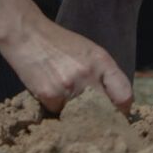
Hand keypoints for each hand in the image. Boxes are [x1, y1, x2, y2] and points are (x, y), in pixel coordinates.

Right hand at [0, 18, 133, 114]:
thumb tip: (114, 102)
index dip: (123, 110)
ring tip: (64, 95)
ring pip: (80, 116)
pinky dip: (55, 107)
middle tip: (95, 118)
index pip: (124, 95)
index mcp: (102, 62)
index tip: (117, 115)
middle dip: (102, 118)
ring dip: (75, 114)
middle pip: (105, 111)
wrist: (27, 35)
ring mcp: (69, 87)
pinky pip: (58, 113)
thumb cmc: (59, 43)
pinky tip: (49, 91)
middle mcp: (88, 75)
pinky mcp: (50, 96)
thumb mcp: (89, 52)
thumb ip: (103, 74)